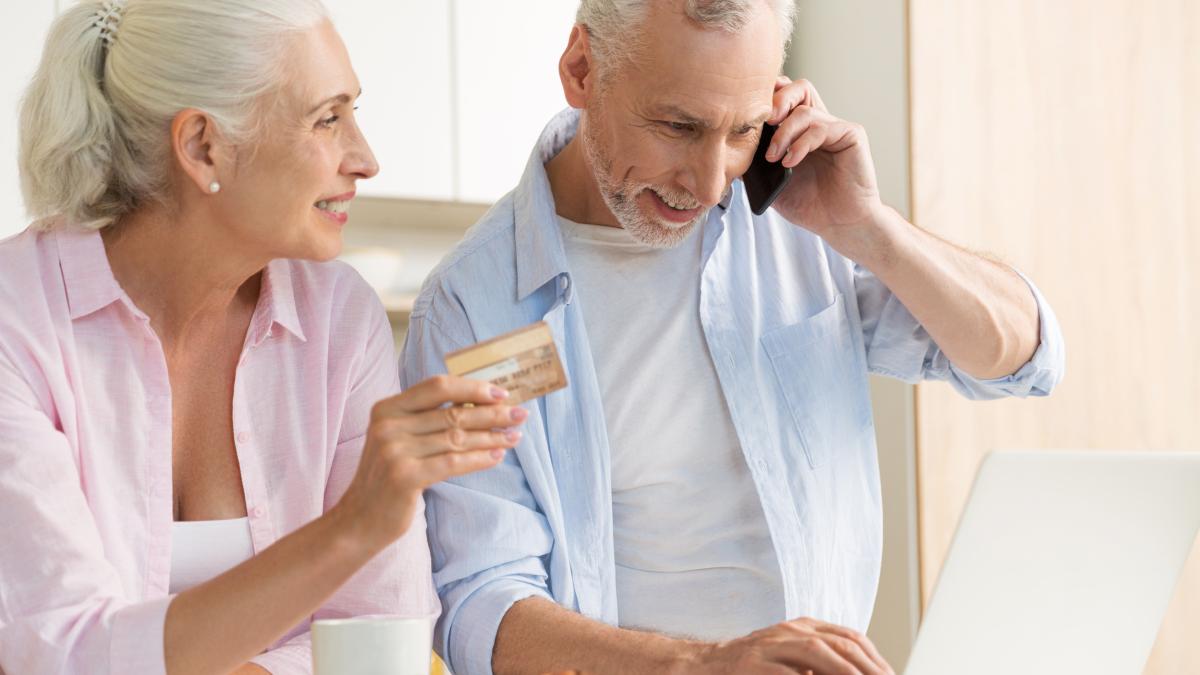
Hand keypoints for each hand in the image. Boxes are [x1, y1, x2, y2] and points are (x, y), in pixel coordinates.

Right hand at [333, 375, 526, 550]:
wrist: (359, 519)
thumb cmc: (387, 477)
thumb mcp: (398, 438)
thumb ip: (427, 419)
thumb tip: (480, 405)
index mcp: (387, 408)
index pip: (437, 387)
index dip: (472, 387)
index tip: (501, 393)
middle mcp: (388, 425)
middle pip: (452, 412)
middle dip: (492, 413)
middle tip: (521, 415)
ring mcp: (394, 450)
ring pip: (457, 437)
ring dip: (492, 436)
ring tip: (514, 436)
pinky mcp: (404, 476)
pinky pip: (453, 462)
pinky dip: (480, 459)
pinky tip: (497, 457)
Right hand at [687, 617, 893, 674]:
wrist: (708, 665)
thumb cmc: (755, 666)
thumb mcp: (791, 658)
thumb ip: (820, 664)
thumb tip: (859, 672)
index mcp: (803, 627)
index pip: (849, 637)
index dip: (875, 658)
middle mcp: (790, 631)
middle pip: (840, 644)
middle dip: (869, 667)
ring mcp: (772, 646)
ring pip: (818, 652)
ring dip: (847, 671)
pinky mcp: (755, 665)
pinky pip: (787, 674)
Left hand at [764, 77, 884, 248]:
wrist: (838, 224)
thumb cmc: (809, 204)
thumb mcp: (772, 182)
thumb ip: (755, 162)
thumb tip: (729, 148)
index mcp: (800, 130)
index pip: (783, 97)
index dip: (767, 97)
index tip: (748, 115)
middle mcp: (819, 123)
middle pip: (798, 88)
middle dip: (776, 100)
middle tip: (762, 123)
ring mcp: (835, 127)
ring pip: (804, 110)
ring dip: (783, 133)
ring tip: (773, 158)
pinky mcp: (851, 135)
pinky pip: (821, 128)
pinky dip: (801, 144)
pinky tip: (790, 162)